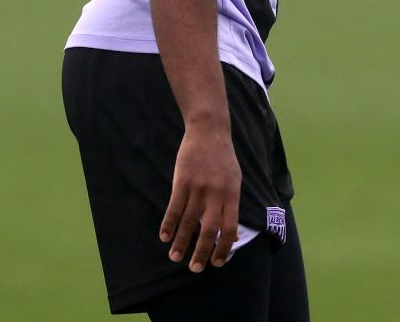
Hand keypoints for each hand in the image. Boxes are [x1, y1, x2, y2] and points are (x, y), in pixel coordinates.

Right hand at [159, 126, 240, 271]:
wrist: (209, 131)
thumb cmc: (223, 158)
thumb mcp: (235, 179)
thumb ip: (231, 204)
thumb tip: (230, 232)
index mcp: (232, 194)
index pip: (230, 228)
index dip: (224, 248)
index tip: (218, 262)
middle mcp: (216, 193)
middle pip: (209, 230)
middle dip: (202, 252)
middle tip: (195, 268)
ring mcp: (198, 187)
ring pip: (189, 222)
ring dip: (181, 242)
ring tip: (175, 257)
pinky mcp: (182, 181)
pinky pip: (174, 207)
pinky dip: (169, 224)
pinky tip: (164, 237)